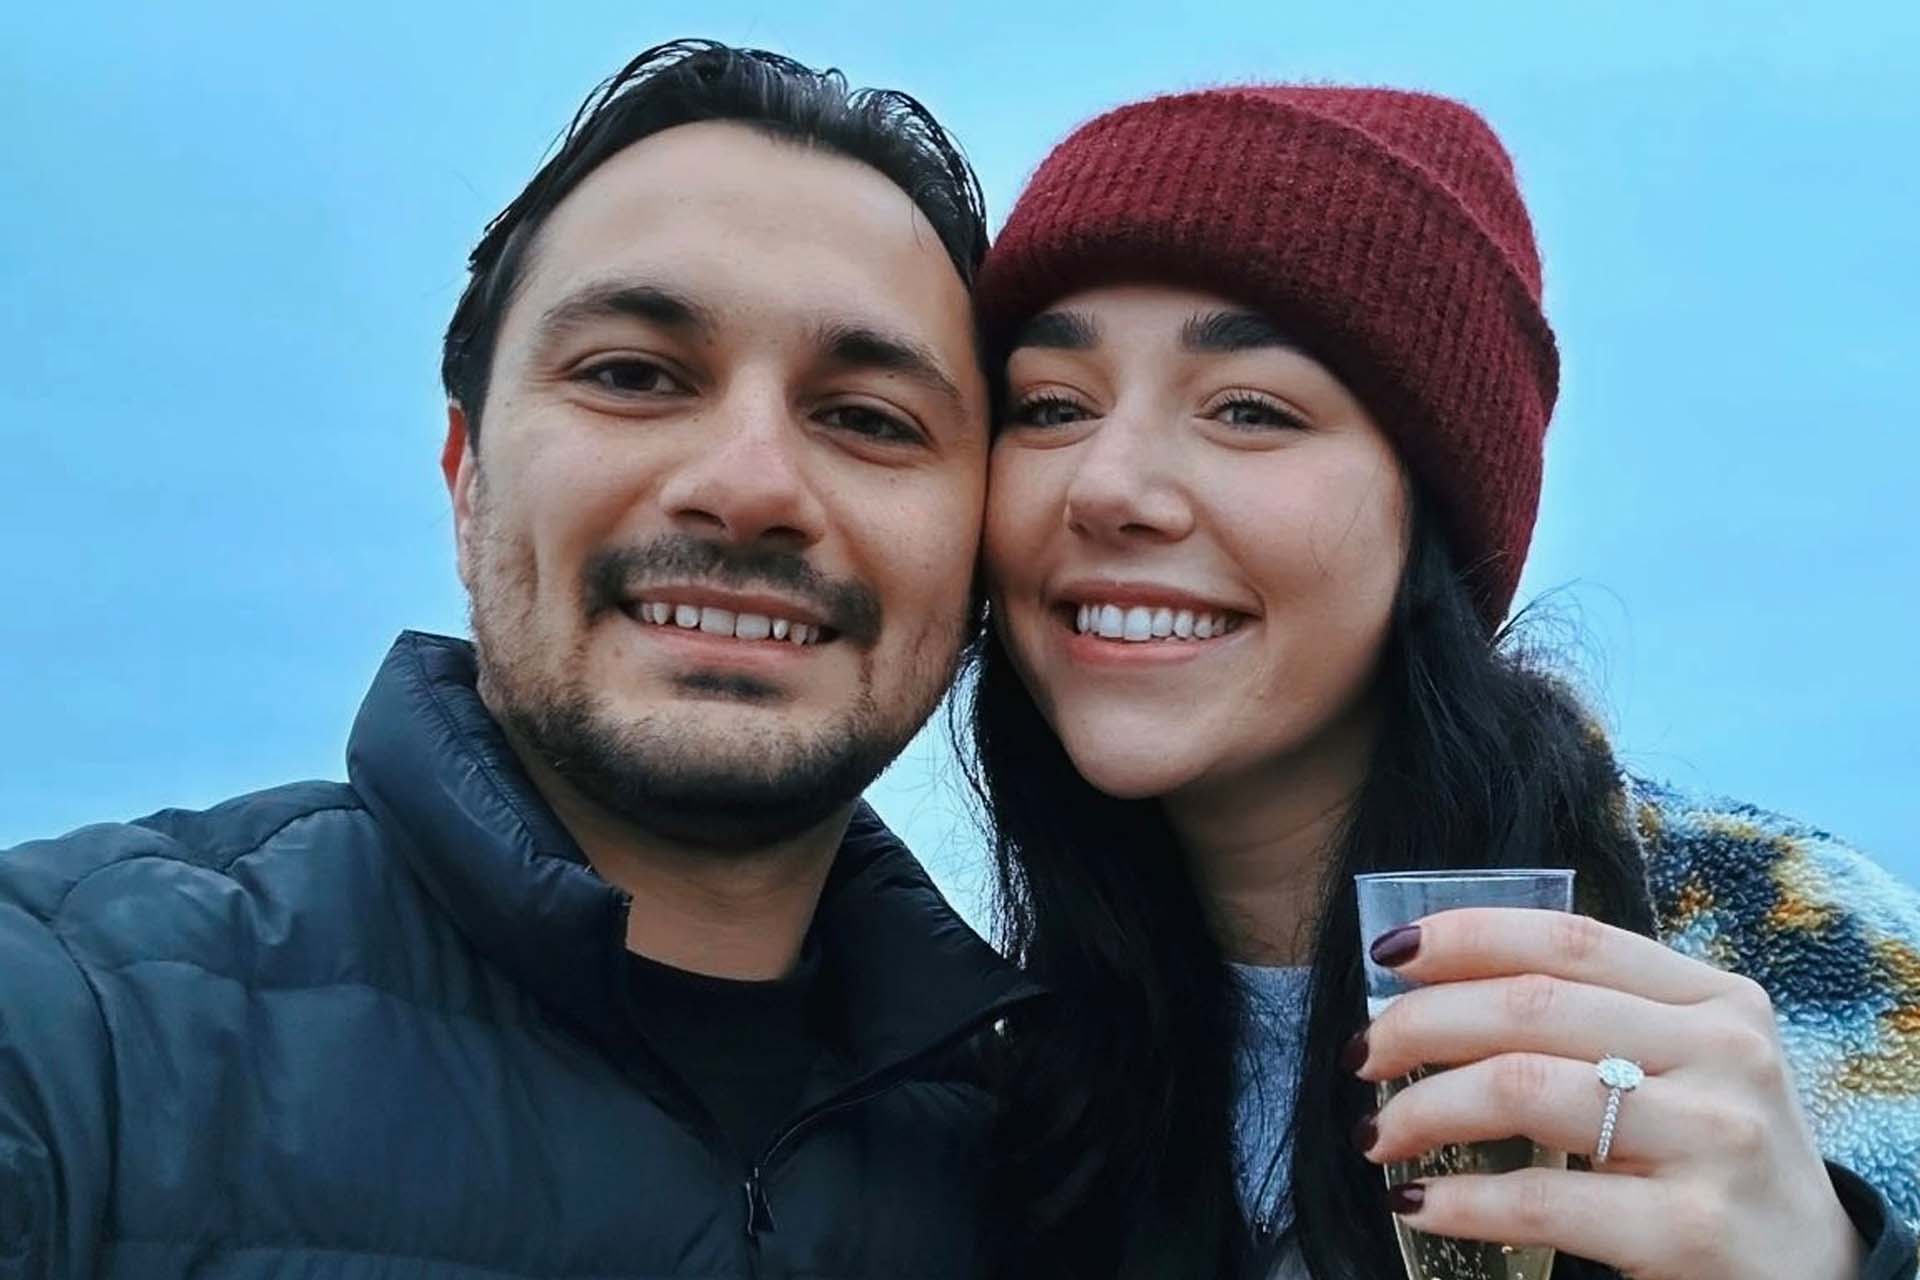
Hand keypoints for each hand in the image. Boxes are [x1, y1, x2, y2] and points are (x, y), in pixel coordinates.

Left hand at [1352, 907, 1863, 1279]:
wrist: (1816, 1277)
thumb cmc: (1718, 1158)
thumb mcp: (1689, 1065)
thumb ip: (1598, 1018)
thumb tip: (1439, 989)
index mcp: (1714, 999)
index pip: (1569, 939)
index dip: (1466, 936)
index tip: (1387, 956)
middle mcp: (1723, 1054)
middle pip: (1531, 1006)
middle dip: (1421, 1025)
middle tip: (1363, 1055)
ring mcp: (1714, 1139)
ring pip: (1523, 1088)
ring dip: (1424, 1109)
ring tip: (1378, 1135)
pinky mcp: (1692, 1229)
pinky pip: (1542, 1197)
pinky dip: (1460, 1198)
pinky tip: (1417, 1201)